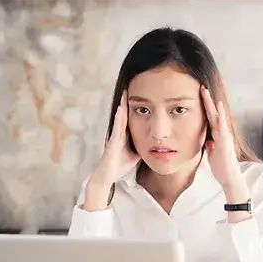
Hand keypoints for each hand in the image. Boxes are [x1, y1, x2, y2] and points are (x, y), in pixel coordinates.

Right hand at [83, 90, 140, 210]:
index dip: (134, 106)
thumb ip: (143, 147)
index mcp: (124, 135)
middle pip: (124, 114)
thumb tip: (155, 144)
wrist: (107, 176)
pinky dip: (119, 118)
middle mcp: (119, 133)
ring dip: (122, 105)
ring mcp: (115, 136)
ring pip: (120, 118)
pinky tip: (121, 109)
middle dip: (127, 101)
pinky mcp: (112, 142)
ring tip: (125, 93)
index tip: (139, 94)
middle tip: (131, 86)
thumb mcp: (136, 154)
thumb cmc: (119, 165)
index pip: (130, 117)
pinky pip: (117, 127)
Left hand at [200, 86, 249, 203]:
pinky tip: (218, 105)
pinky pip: (222, 125)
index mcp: (217, 136)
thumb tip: (209, 141)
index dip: (204, 107)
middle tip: (200, 86)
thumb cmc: (222, 167)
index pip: (209, 118)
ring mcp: (224, 135)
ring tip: (204, 90)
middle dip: (206, 100)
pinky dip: (220, 114)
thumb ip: (211, 146)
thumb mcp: (212, 154)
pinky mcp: (225, 140)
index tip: (199, 96)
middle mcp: (221, 133)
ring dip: (211, 103)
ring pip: (216, 115)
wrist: (229, 178)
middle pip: (212, 113)